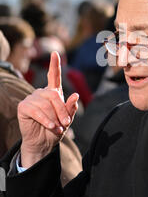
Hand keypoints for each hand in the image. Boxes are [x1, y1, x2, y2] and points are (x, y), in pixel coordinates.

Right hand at [18, 51, 78, 167]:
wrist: (43, 143)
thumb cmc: (56, 129)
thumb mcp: (66, 119)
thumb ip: (71, 108)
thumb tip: (76, 96)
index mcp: (53, 93)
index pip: (53, 76)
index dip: (54, 64)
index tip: (55, 53)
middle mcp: (41, 93)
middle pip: (53, 95)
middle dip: (61, 109)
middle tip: (66, 122)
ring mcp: (31, 99)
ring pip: (45, 104)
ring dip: (53, 118)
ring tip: (57, 127)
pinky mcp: (23, 107)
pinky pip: (36, 111)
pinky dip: (45, 120)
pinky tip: (51, 126)